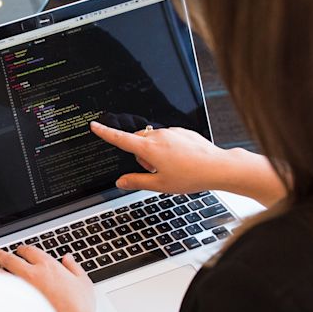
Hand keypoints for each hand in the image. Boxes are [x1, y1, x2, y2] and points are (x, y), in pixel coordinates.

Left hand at [0, 246, 112, 311]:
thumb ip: (74, 267)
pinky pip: (0, 291)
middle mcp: (32, 274)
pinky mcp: (17, 303)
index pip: (30, 251)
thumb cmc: (79, 307)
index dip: (23, 249)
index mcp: (48, 266)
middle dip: (1, 254)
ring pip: (0, 273)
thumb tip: (68, 259)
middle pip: (10, 259)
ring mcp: (22, 289)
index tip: (20, 250)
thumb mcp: (83, 282)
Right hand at [90, 121, 286, 206]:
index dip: (105, 133)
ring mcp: (171, 132)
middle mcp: (158, 136)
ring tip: (171, 167)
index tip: (95, 126)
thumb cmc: (191, 176)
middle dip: (139, 154)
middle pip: (137, 141)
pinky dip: (167, 148)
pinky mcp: (182, 132)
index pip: (120, 139)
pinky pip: (167, 138)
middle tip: (154, 171)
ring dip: (154, 152)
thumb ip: (136, 181)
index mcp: (149, 149)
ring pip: (152, 140)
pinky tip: (180, 161)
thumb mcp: (159, 185)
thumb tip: (121, 182)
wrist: (218, 167)